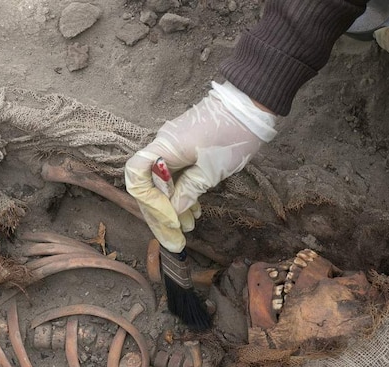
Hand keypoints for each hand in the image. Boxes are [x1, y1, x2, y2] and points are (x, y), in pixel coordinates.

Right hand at [124, 81, 276, 251]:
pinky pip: (176, 176)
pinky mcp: (186, 149)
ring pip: (164, 184)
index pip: (137, 176)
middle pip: (150, 186)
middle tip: (174, 242)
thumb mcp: (212, 169)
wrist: (252, 103)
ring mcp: (174, 147)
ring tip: (187, 232)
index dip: (149, 203)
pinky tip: (194, 213)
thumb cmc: (233, 134)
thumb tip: (175, 212)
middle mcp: (163, 146)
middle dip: (161, 217)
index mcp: (165, 148)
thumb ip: (189, 191)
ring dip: (172, 210)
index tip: (171, 220)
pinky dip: (182, 195)